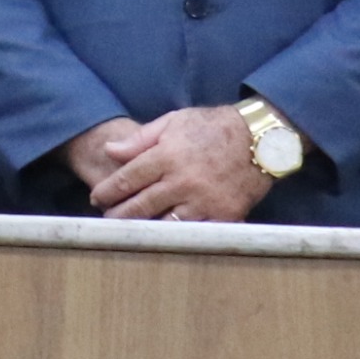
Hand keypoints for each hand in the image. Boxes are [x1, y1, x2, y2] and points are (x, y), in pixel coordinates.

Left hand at [81, 105, 272, 222]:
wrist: (262, 139)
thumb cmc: (213, 127)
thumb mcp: (174, 122)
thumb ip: (140, 139)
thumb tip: (110, 151)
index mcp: (167, 156)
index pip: (126, 179)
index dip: (107, 192)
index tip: (97, 198)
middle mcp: (183, 181)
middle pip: (140, 206)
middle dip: (119, 215)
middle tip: (107, 220)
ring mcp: (204, 201)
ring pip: (164, 223)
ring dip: (144, 228)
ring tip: (130, 230)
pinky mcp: (224, 215)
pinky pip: (194, 232)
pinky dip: (177, 235)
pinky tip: (163, 236)